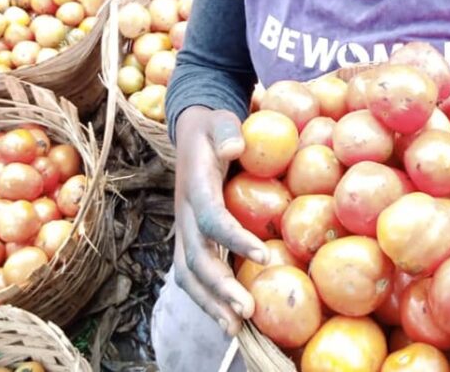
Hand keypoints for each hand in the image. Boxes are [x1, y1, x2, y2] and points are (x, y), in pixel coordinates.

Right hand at [172, 107, 267, 334]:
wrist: (192, 131)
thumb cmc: (214, 126)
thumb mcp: (219, 119)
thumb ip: (226, 130)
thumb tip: (237, 144)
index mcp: (195, 185)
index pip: (211, 217)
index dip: (233, 237)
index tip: (263, 254)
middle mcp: (185, 212)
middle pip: (195, 257)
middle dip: (219, 287)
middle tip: (248, 310)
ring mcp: (185, 228)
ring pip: (188, 273)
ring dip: (210, 303)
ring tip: (235, 329)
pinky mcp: (191, 238)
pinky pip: (194, 273)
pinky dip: (208, 298)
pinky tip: (229, 320)